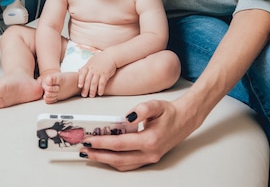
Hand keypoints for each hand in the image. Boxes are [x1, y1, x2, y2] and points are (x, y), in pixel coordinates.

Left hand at [77, 52, 116, 96]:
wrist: (111, 56)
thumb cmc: (100, 59)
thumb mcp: (91, 61)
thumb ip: (85, 67)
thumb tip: (78, 70)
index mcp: (88, 66)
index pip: (82, 74)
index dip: (80, 80)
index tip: (79, 86)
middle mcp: (92, 69)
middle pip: (87, 80)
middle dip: (85, 88)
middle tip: (84, 95)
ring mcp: (99, 72)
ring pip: (94, 83)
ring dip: (92, 90)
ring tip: (91, 96)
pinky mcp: (105, 74)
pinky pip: (102, 83)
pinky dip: (100, 88)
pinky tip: (100, 93)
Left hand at [80, 99, 196, 170]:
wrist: (185, 120)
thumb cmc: (169, 112)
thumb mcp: (156, 105)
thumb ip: (141, 109)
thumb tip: (126, 117)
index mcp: (150, 140)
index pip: (120, 144)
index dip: (102, 143)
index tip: (89, 140)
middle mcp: (149, 153)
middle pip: (119, 158)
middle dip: (99, 155)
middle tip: (84, 150)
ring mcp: (150, 158)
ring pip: (123, 164)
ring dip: (105, 160)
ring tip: (91, 154)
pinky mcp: (149, 159)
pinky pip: (129, 164)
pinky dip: (115, 161)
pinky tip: (105, 155)